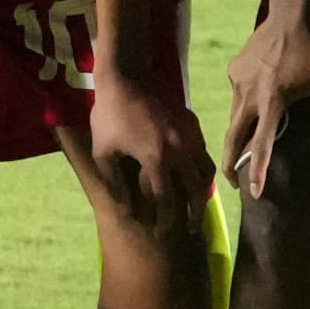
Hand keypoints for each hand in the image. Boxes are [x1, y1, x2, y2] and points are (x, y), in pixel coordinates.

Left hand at [89, 73, 216, 232]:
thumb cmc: (109, 114)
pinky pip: (204, 152)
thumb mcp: (103, 151)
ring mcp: (190, 135)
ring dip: (203, 191)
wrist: (127, 75)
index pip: (167, 199)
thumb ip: (115, 182)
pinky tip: (193, 175)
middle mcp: (180, 150)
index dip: (166, 220)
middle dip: (195, 213)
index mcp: (156, 158)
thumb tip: (126, 208)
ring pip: (206, 171)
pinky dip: (202, 169)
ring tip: (197, 205)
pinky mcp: (193, 123)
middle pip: (195, 189)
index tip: (163, 232)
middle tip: (192, 228)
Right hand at [223, 0, 309, 202]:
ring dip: (236, 136)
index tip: (251, 192)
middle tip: (233, 183)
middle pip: (233, 136)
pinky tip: (255, 103)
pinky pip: (237, 95)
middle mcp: (250, 94)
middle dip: (230, 163)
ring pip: (233, 116)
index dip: (257, 170)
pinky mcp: (235, 70)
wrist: (292, 13)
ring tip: (240, 151)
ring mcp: (238, 81)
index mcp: (274, 101)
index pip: (262, 143)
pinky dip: (243, 107)